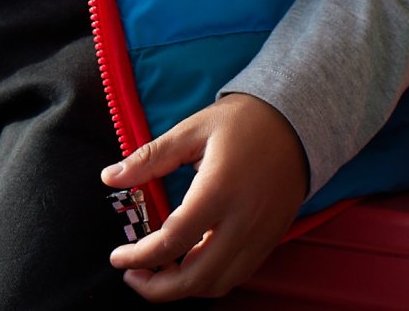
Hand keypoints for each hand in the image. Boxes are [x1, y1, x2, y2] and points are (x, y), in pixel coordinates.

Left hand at [104, 91, 309, 301]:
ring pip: (218, 284)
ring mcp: (261, 234)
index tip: (118, 256)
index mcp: (219, 190)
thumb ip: (150, 157)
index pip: (172, 241)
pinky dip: (210, 279)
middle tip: (133, 274)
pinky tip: (192, 261)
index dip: (138, 256)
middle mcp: (243, 220)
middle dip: (156, 288)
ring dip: (184, 288)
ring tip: (160, 269)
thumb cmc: (244, 120)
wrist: (299, 120)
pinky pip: (238, 275)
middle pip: (195, 278)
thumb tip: (109, 177)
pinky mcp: (272, 238)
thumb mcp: (193, 129)